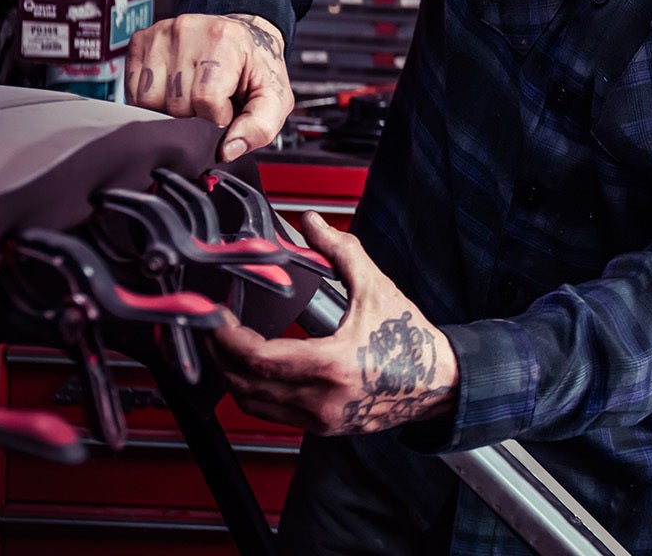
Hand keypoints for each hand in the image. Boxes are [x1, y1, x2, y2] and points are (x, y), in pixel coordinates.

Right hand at [128, 13, 292, 161]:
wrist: (242, 37)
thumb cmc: (256, 67)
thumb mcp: (274, 97)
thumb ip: (260, 127)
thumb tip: (228, 151)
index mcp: (224, 40)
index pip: (205, 99)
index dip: (217, 116)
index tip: (227, 108)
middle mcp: (187, 31)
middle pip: (174, 103)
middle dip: (194, 115)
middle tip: (211, 102)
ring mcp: (160, 34)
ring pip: (147, 101)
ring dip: (169, 110)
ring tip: (191, 96)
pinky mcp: (140, 41)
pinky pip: (132, 91)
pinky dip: (151, 100)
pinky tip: (173, 90)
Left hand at [209, 213, 458, 435]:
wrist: (438, 382)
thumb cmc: (411, 339)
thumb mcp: (376, 290)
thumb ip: (341, 252)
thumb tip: (313, 223)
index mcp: (332, 365)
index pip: (257, 358)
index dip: (227, 338)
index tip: (216, 317)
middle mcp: (321, 400)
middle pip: (244, 384)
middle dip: (220, 356)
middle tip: (213, 330)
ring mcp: (320, 419)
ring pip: (253, 404)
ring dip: (232, 377)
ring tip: (227, 349)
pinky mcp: (322, 427)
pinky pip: (272, 413)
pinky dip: (255, 392)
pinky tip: (255, 370)